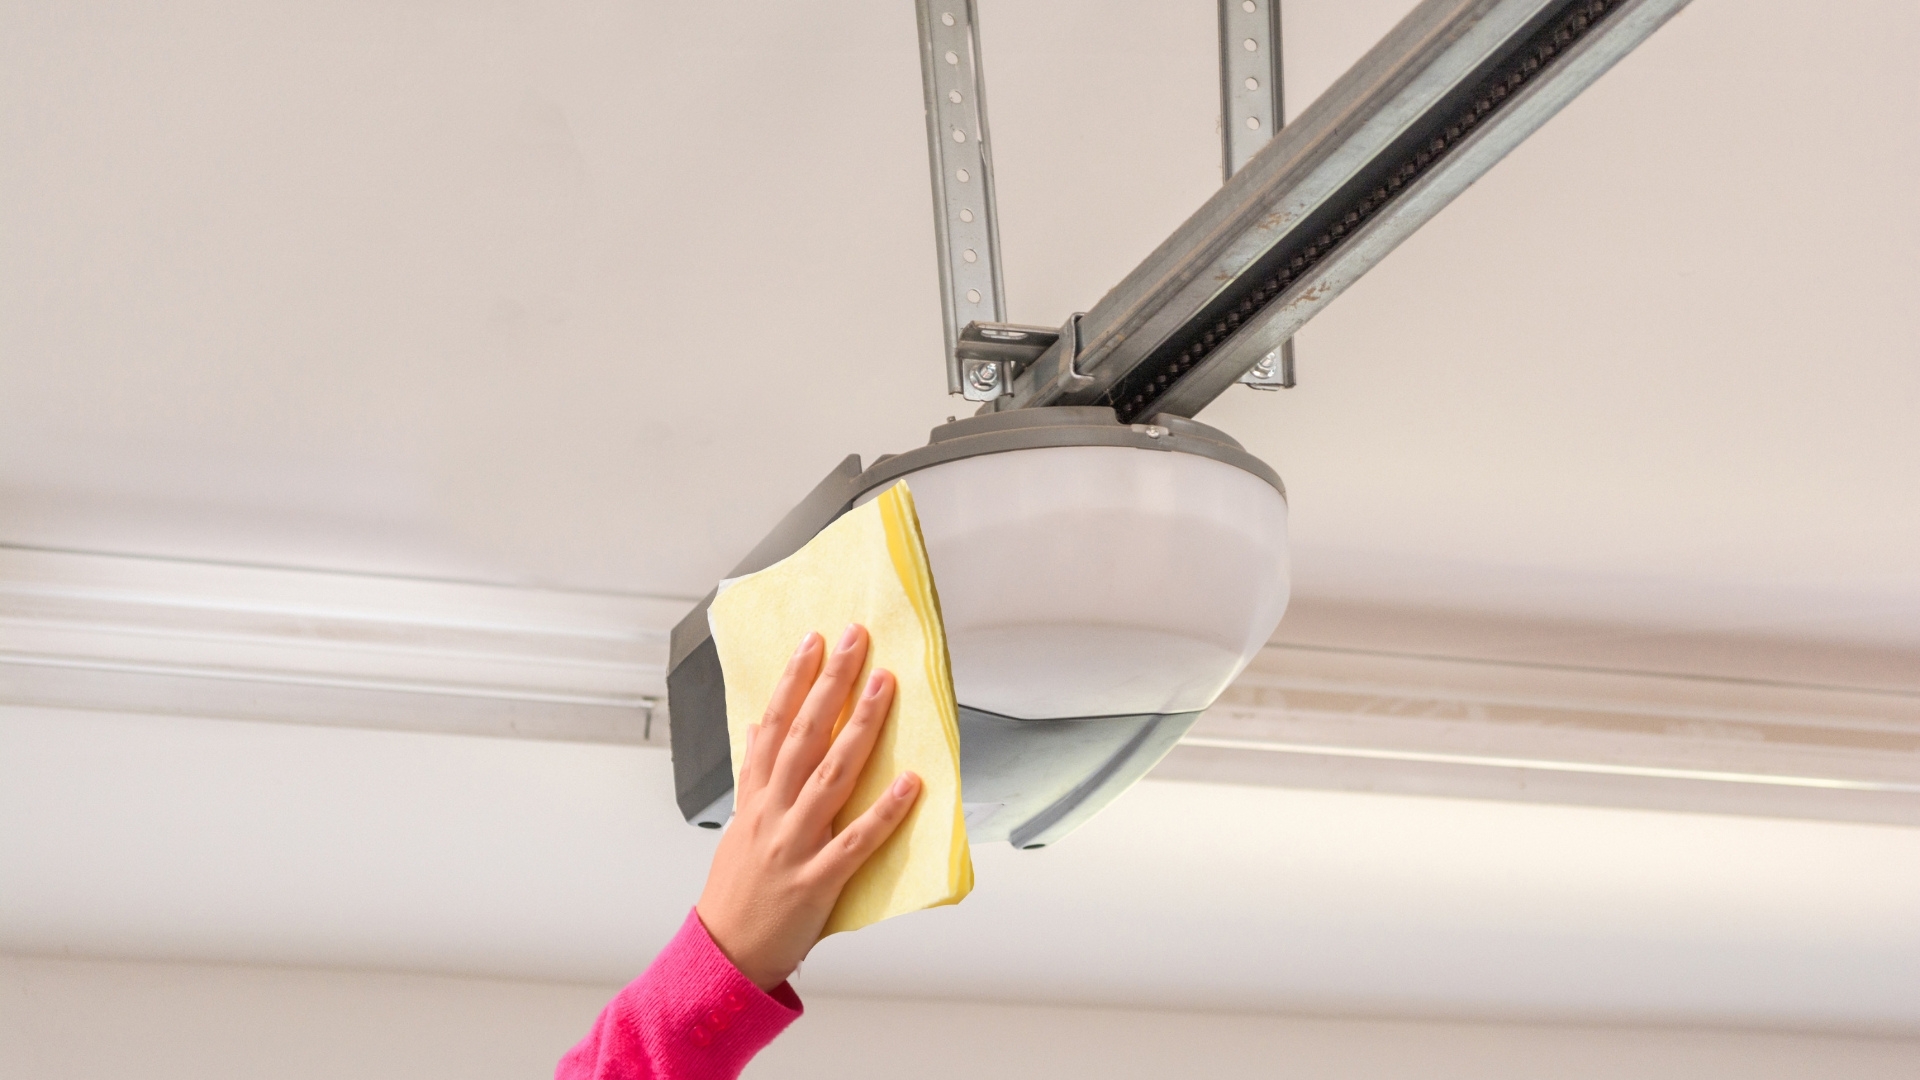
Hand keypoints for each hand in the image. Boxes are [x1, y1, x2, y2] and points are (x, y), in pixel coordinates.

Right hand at [696, 624, 922, 989]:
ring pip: (831, 775)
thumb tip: (755, 727)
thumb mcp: (738, 825)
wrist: (726, 955)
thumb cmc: (737, 892)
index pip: (772, 724)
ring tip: (884, 686)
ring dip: (861, 727)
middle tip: (855, 640)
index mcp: (755, 798)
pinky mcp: (817, 881)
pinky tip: (910, 783)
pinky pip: (857, 841)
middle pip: (802, 735)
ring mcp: (794, 845)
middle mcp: (772, 813)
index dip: (792, 679)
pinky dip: (884, 811)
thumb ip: (752, 776)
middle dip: (830, 683)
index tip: (813, 641)